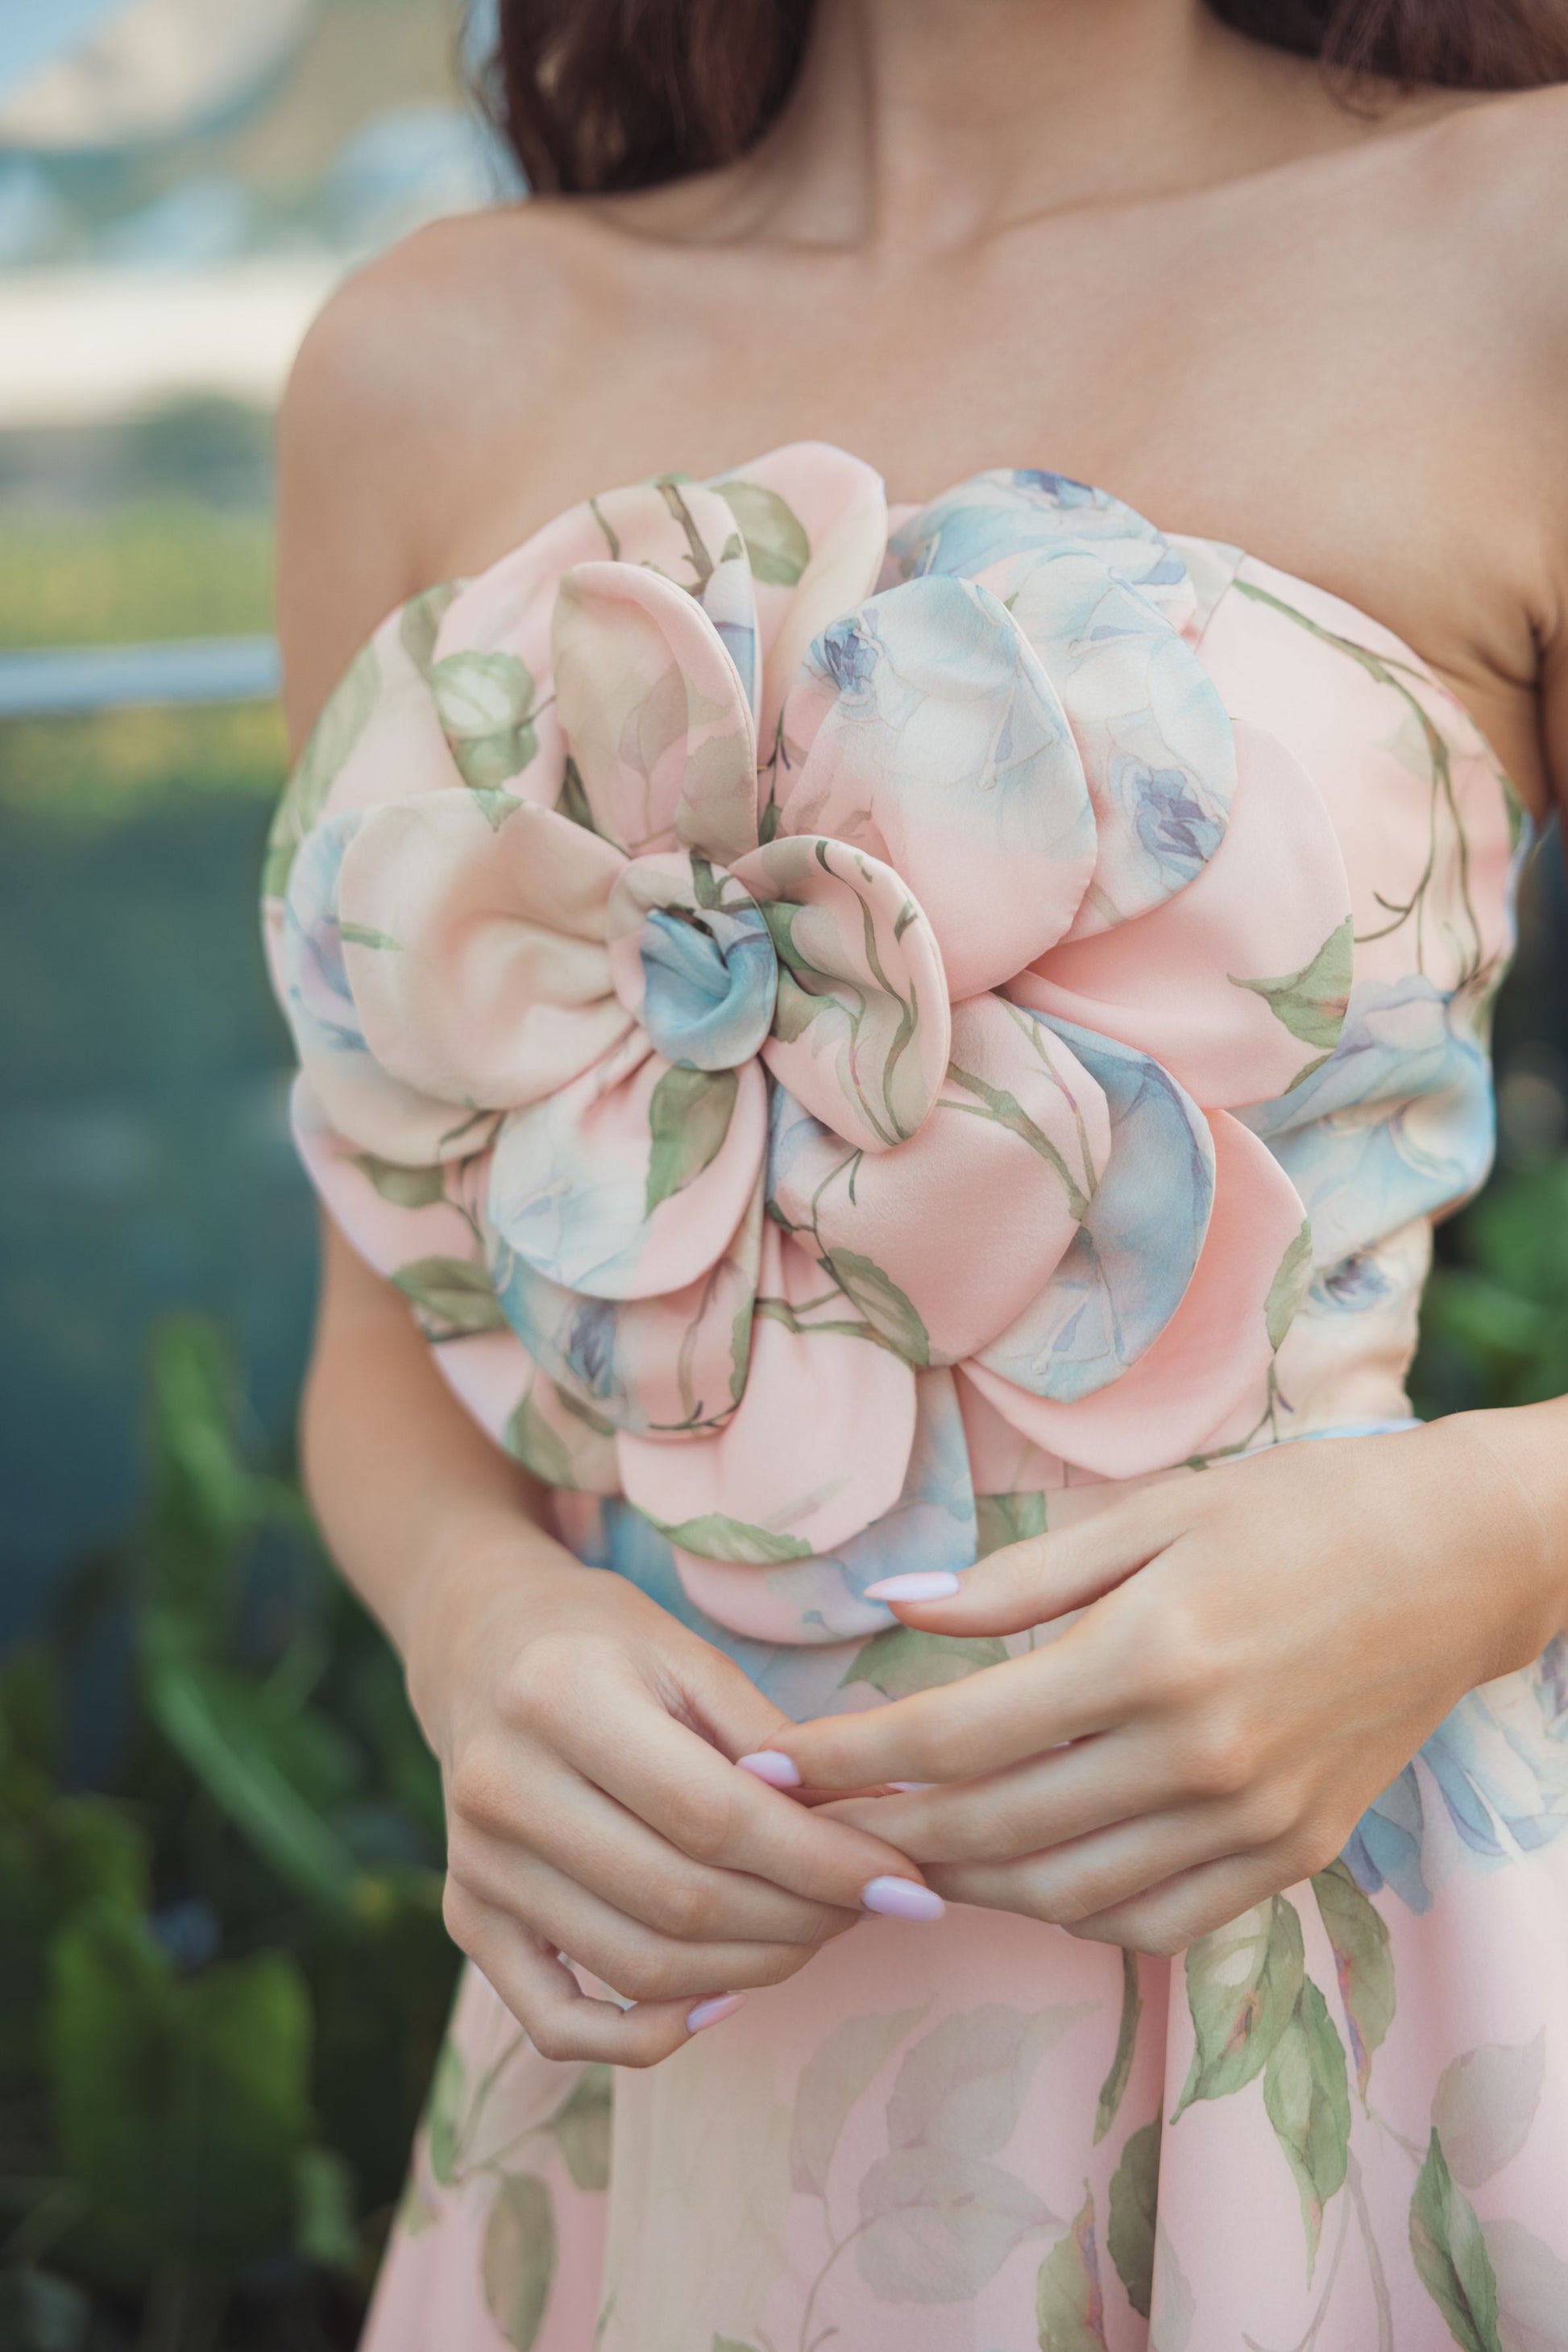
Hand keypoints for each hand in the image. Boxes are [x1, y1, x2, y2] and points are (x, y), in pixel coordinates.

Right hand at [405, 1528, 936, 2066]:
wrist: (480, 1646)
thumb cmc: (604, 1642)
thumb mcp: (690, 1656)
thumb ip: (776, 1743)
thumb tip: (887, 1821)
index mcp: (560, 1698)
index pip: (712, 1815)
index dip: (820, 1862)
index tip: (905, 1882)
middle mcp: (501, 1788)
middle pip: (679, 1900)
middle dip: (800, 1919)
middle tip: (871, 1908)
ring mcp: (475, 1864)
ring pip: (636, 1968)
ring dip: (749, 1970)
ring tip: (816, 1935)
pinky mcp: (465, 1919)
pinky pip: (556, 2024)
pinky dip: (642, 2038)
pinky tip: (717, 2006)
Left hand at [762, 1414, 1564, 1956]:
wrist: (1456, 1562)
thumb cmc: (1296, 1510)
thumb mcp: (1152, 1512)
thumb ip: (1015, 1577)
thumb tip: (892, 1609)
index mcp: (1151, 1652)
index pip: (956, 1736)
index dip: (851, 1758)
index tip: (776, 1763)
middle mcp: (1199, 1756)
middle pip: (994, 1828)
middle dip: (883, 1828)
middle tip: (810, 1818)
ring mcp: (1253, 1821)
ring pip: (1064, 1895)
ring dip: (966, 1880)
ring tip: (903, 1844)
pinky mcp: (1292, 1857)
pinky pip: (1155, 1923)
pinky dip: (1071, 1911)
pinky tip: (1025, 1872)